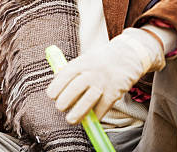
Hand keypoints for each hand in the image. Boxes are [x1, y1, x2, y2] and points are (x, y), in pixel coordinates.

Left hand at [46, 27, 164, 123]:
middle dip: (65, 99)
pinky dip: (96, 115)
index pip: (65, 75)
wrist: (126, 56)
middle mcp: (91, 73)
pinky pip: (103, 106)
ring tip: (70, 120)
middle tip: (59, 108)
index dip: (57, 86)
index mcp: (80, 63)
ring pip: (89, 99)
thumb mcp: (83, 60)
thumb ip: (70, 71)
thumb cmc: (99, 61)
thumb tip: (55, 83)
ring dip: (79, 111)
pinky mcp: (115, 92)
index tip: (50, 96)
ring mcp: (103, 83)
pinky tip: (90, 119)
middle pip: (76, 87)